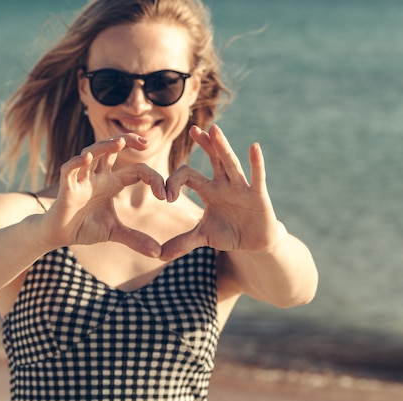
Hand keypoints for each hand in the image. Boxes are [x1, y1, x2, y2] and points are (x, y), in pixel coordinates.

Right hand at [42, 134, 166, 256]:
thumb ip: (136, 239)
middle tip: (145, 141)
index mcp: (111, 183)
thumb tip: (158, 253)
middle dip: (127, 142)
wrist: (59, 235)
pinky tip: (87, 158)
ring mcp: (81, 179)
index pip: (136, 171)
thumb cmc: (83, 227)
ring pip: (92, 153)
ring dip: (104, 146)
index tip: (165, 195)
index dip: (152, 179)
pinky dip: (77, 163)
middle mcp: (97, 176)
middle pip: (112, 150)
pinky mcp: (66, 187)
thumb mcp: (115, 232)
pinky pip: (70, 169)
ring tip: (119, 142)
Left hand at [160, 125, 279, 260]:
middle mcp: (224, 184)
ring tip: (214, 129)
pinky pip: (256, 177)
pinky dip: (256, 163)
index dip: (174, 182)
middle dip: (205, 144)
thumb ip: (182, 243)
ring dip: (222, 147)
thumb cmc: (230, 233)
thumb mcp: (203, 237)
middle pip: (212, 160)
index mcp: (209, 190)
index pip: (188, 176)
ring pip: (230, 164)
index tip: (165, 197)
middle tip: (193, 129)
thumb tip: (158, 256)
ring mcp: (241, 188)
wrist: (256, 243)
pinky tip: (254, 147)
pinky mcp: (258, 195)